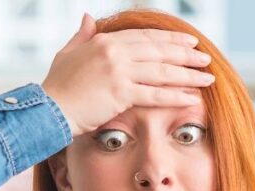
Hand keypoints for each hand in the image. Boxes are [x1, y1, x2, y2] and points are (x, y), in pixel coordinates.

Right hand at [41, 13, 214, 137]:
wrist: (46, 109)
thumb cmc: (55, 86)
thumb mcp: (67, 54)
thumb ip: (81, 35)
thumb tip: (88, 17)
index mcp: (105, 41)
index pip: (146, 37)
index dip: (170, 39)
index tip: (189, 42)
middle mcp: (115, 51)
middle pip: (159, 51)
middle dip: (186, 55)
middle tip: (206, 59)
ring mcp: (118, 71)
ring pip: (162, 71)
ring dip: (188, 75)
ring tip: (207, 79)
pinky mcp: (120, 92)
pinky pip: (155, 94)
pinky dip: (175, 96)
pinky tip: (191, 98)